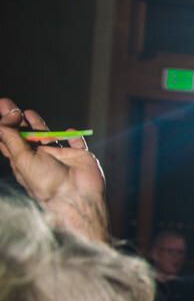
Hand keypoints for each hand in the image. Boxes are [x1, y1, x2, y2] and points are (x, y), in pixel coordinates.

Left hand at [0, 100, 107, 242]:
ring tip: (28, 112)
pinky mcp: (79, 155)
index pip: (9, 140)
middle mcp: (40, 158)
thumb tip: (6, 117)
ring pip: (48, 136)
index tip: (6, 110)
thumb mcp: (22, 159)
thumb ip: (12, 137)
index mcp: (24, 161)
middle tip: (7, 103)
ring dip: (39, 124)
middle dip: (16, 120)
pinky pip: (76, 142)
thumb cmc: (45, 183)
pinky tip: (69, 130)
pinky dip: (74, 136)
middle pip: (26, 135)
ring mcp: (60, 156)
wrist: (76, 197)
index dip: (4, 124)